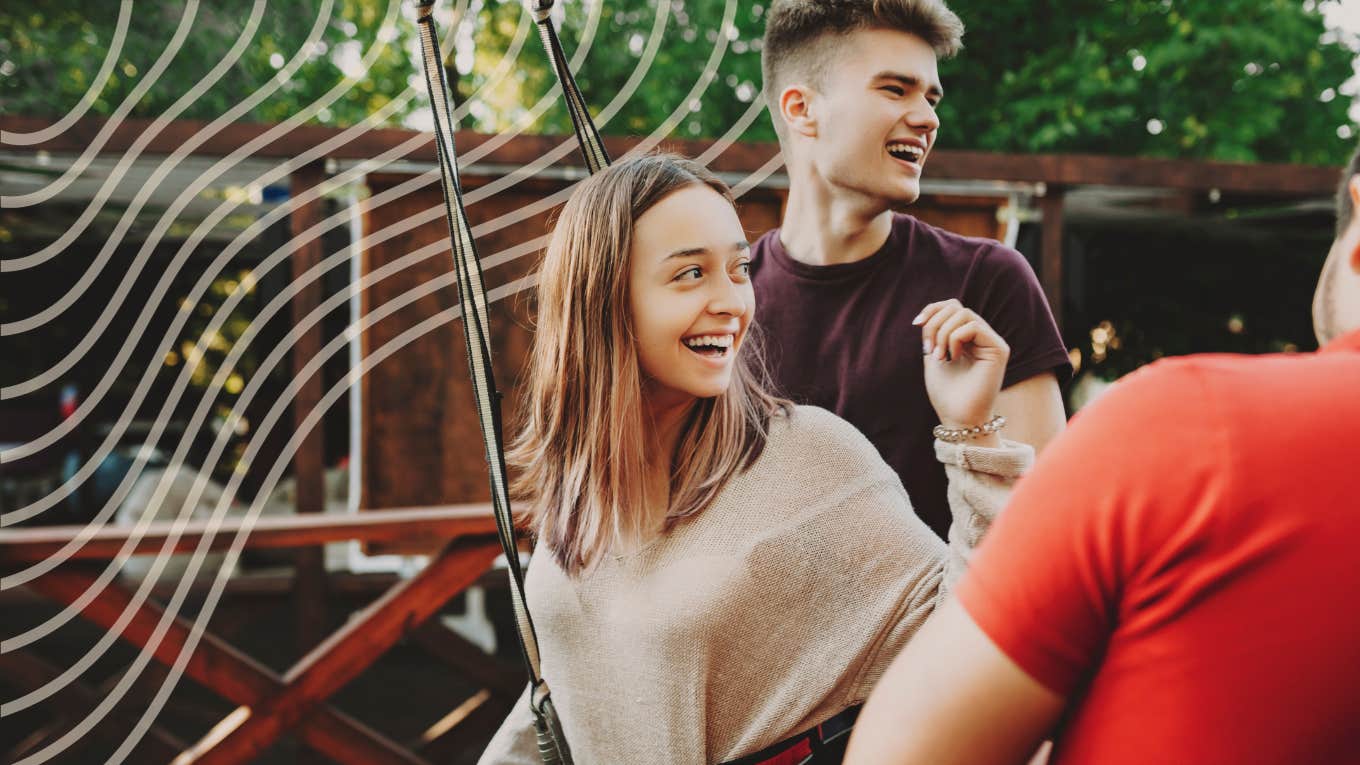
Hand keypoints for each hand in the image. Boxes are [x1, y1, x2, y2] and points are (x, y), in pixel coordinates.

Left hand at [914, 299, 1009, 428]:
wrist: (958, 418)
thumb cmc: (946, 393)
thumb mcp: (933, 355)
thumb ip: (933, 333)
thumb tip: (928, 315)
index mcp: (967, 337)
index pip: (952, 306)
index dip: (932, 309)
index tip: (916, 324)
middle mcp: (982, 337)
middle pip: (956, 306)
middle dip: (934, 324)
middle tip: (929, 350)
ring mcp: (992, 342)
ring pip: (964, 313)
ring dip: (943, 333)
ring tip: (939, 356)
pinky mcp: (998, 349)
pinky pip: (973, 327)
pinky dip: (955, 339)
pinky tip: (953, 358)